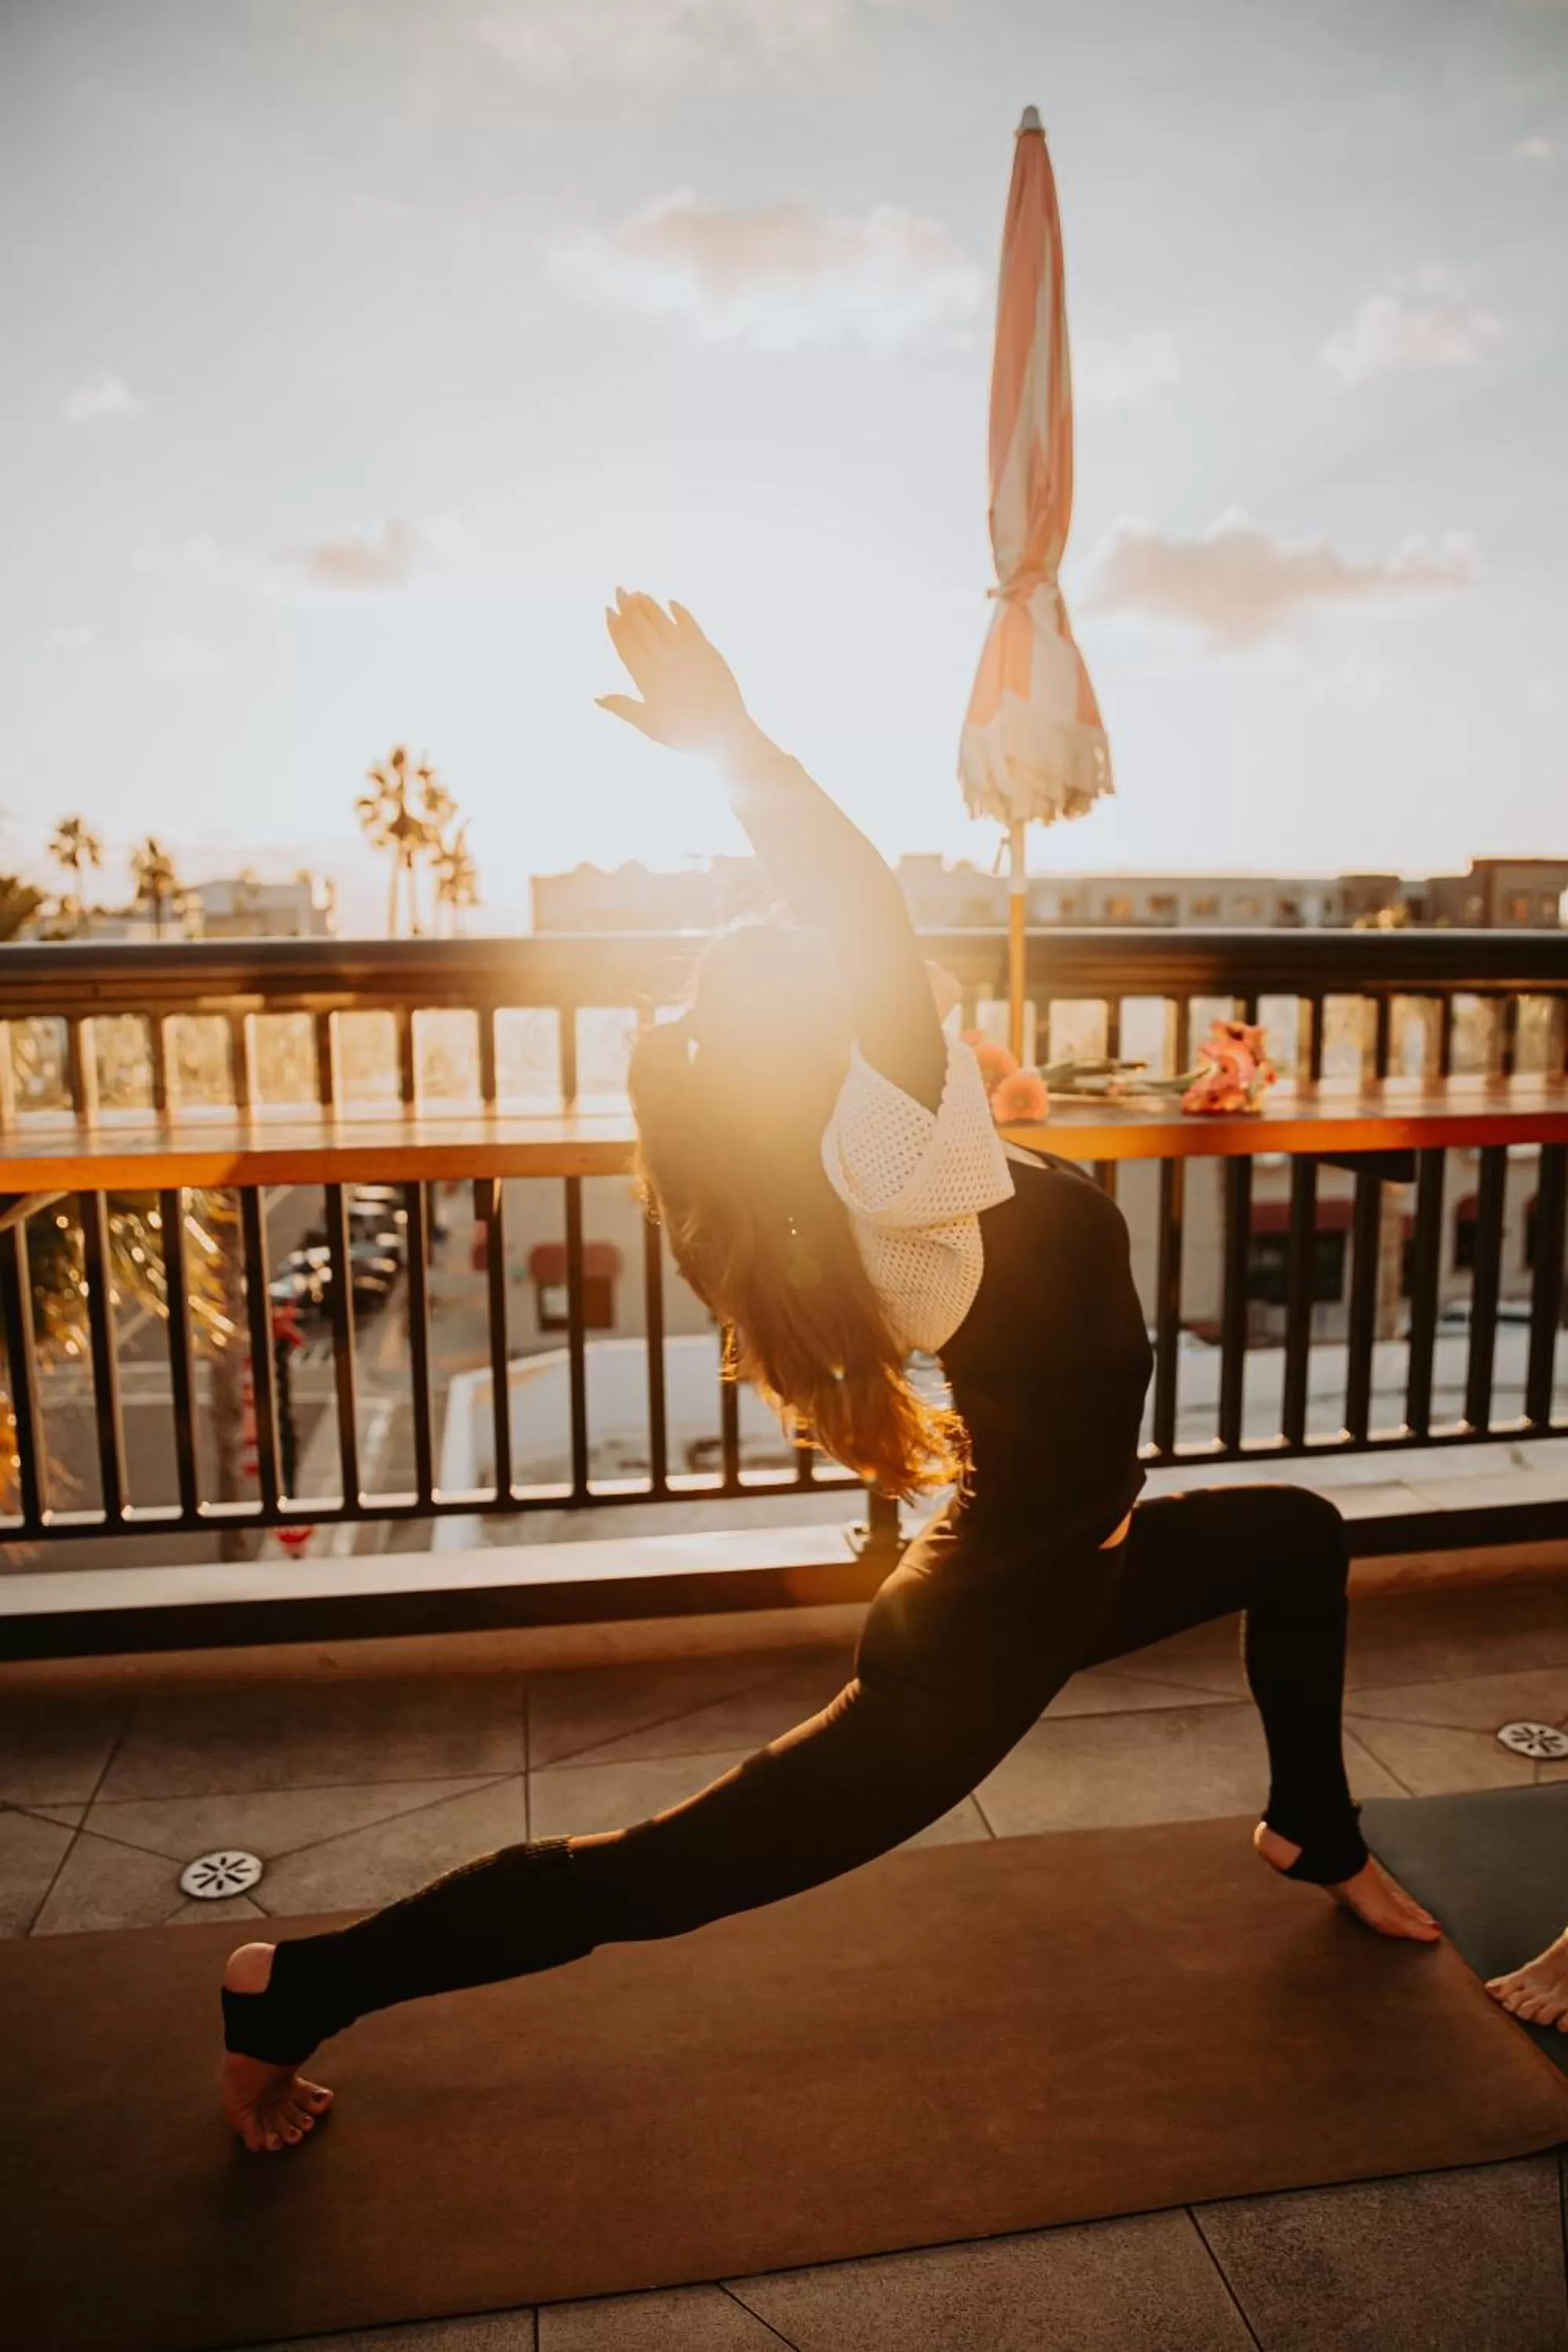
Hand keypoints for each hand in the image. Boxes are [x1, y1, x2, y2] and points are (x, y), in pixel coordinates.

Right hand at [597, 590, 752, 756]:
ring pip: (663, 621)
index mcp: (647, 678)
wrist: (725, 733)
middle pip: (642, 626)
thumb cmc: (685, 734)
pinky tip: (672, 602)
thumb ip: (623, 708)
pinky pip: (691, 624)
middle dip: (628, 606)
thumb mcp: (650, 725)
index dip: (615, 625)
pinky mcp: (707, 650)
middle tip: (619, 589)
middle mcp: (664, 660)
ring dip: (650, 605)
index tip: (607, 610)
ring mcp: (686, 652)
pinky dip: (680, 612)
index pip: (626, 644)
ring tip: (639, 593)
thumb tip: (596, 697)